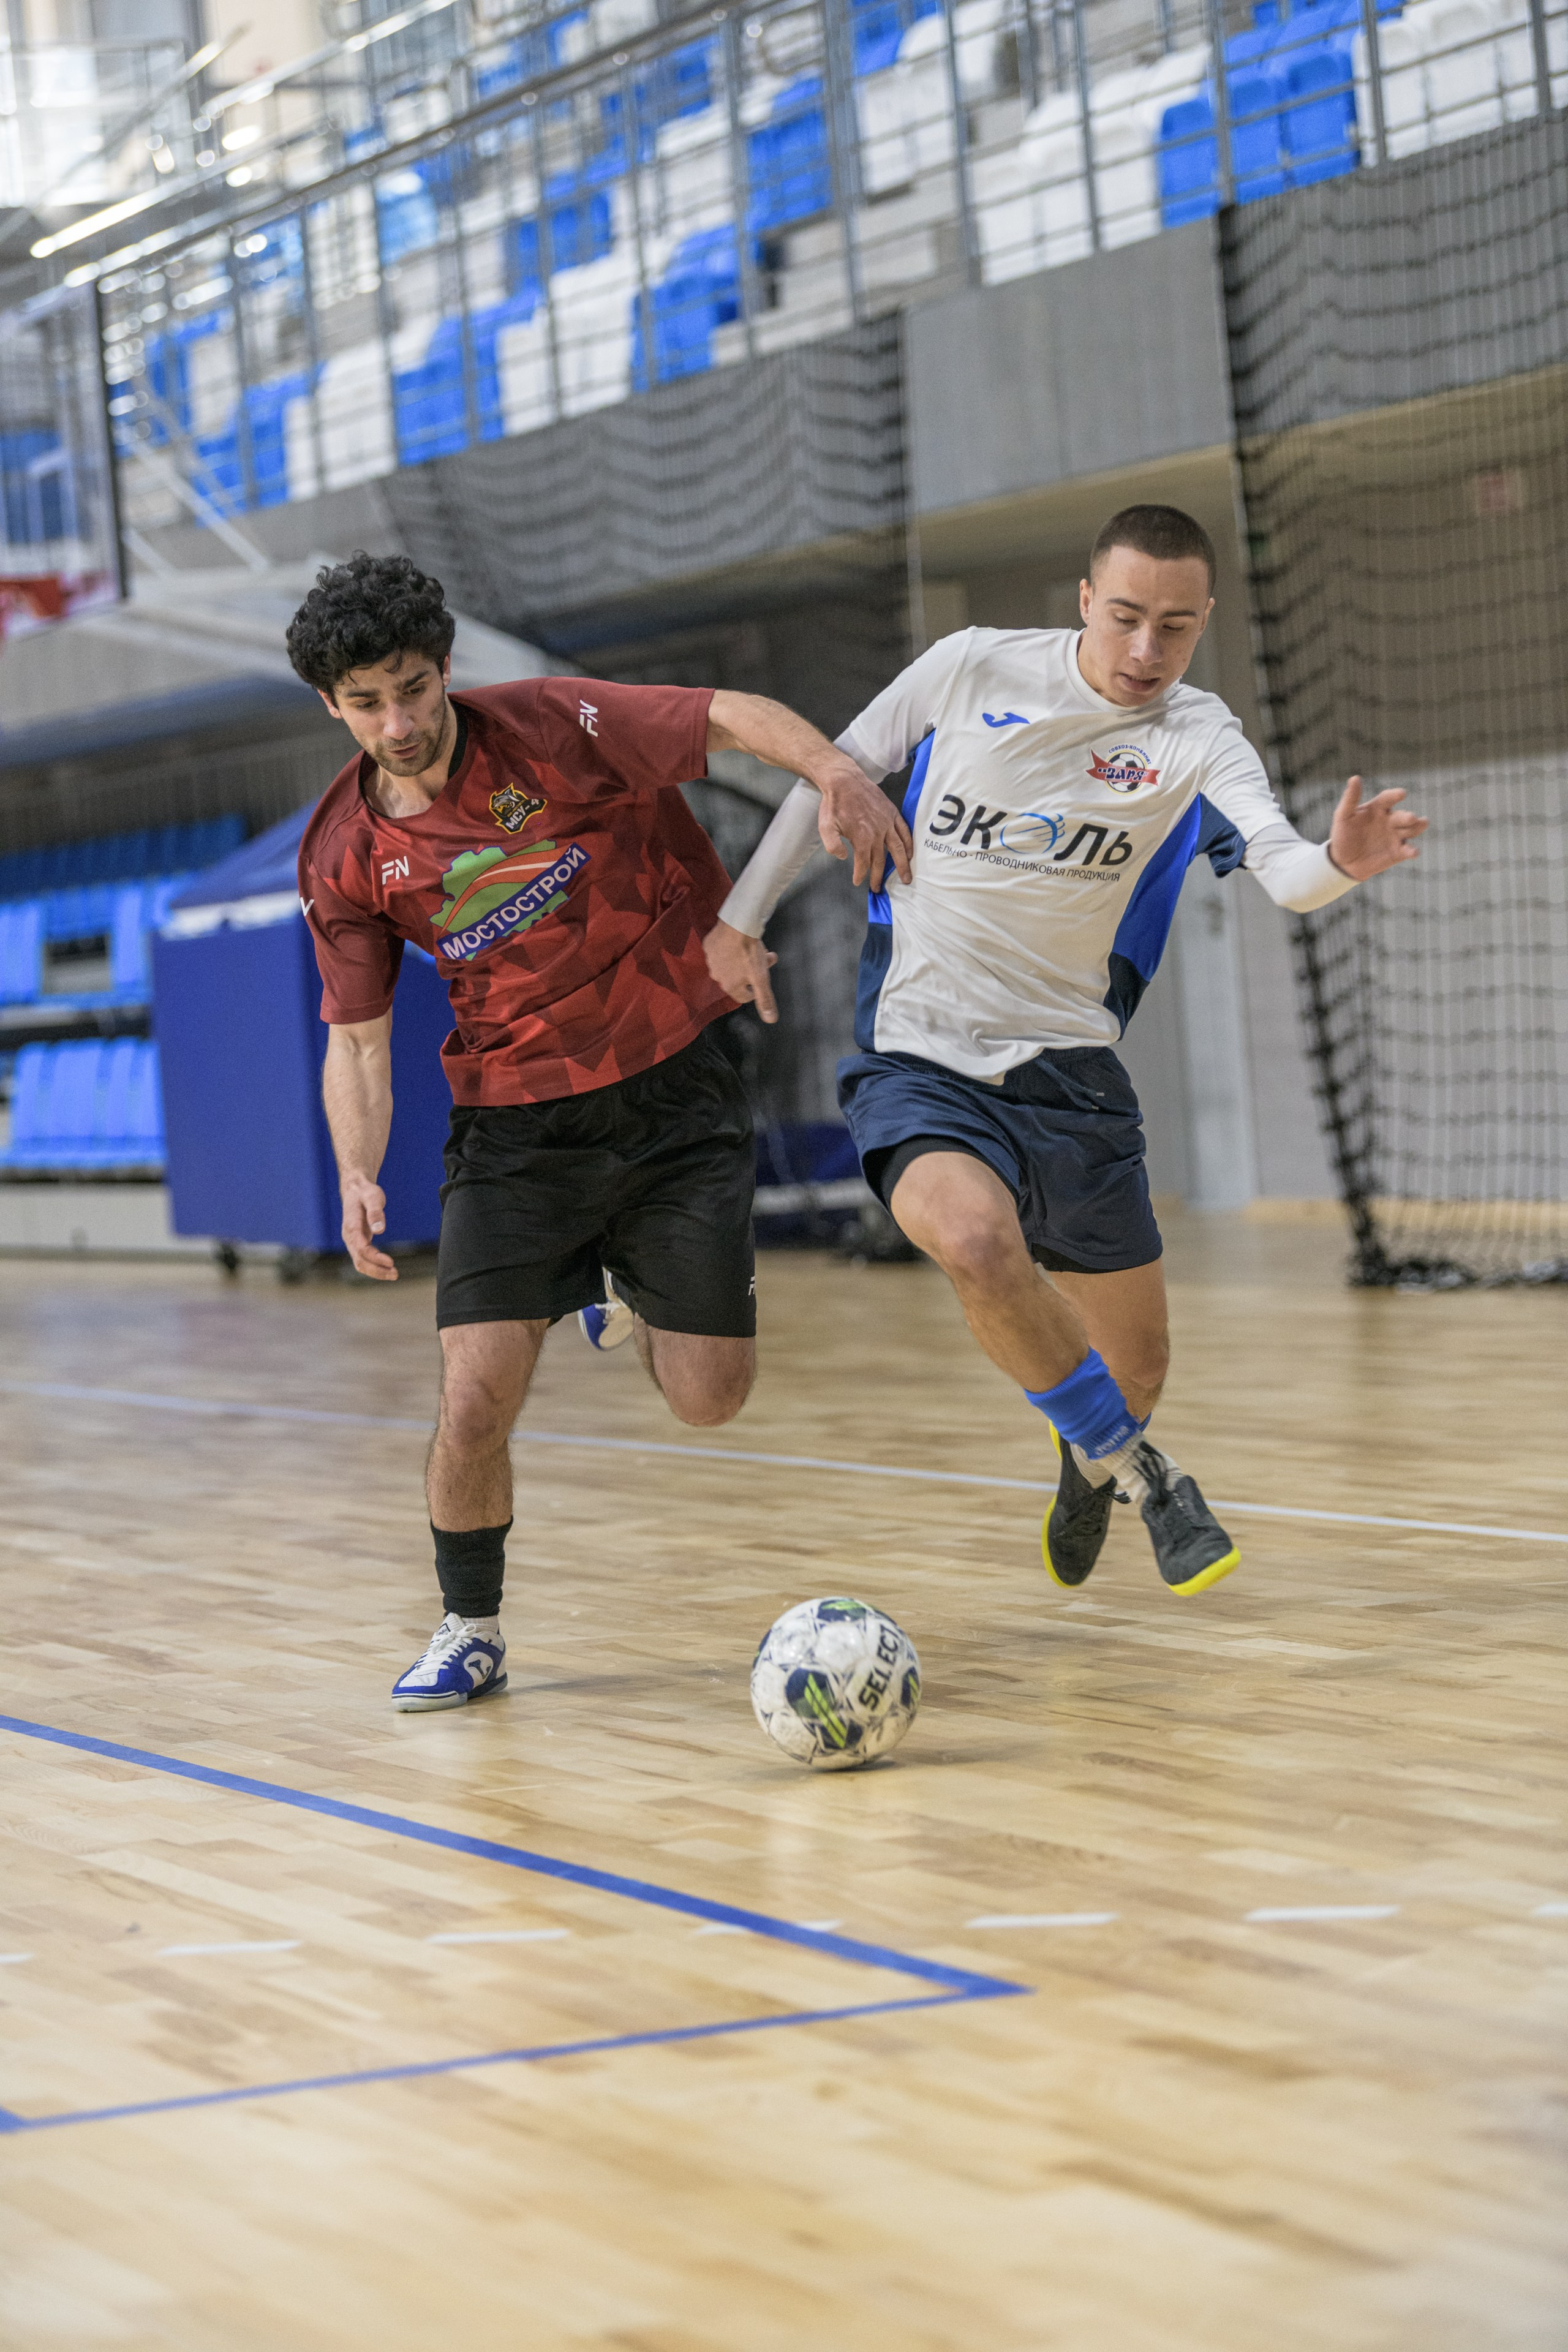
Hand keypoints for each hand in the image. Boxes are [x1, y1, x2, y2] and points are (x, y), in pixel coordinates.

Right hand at [341, 1173, 397, 1279]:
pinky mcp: (358, 1242)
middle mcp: (349, 1237)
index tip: (390, 1262)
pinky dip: (374, 1266)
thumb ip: (375, 1213)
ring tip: (393, 1274)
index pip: (361, 1248)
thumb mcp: (372, 1197)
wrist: (355, 1190)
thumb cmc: (364, 1192)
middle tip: (395, 1274)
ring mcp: (352, 1241)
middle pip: (359, 1260)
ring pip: (360, 1263)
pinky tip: (386, 1267)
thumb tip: (379, 1229)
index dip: (375, 1258)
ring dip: (375, 1271)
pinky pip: (363, 1259)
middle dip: (376, 1270)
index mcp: (351, 1227)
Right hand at [703, 918, 778, 1024]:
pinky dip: (730, 948)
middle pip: (738, 978)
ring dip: (742, 959)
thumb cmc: (750, 952)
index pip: (745, 995)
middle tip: (766, 959)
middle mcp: (717, 976)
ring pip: (730, 964)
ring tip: (754, 947)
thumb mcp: (761, 978)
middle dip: (753, 971)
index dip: (756, 988)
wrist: (737, 925)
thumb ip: (765, 999)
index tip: (763, 977)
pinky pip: (721, 951)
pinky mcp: (709, 946)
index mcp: (730, 986)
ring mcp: (711, 960)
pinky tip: (738, 941)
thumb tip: (770, 1020)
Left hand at [816, 758, 913, 891]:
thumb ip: (833, 845)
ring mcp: (887, 823)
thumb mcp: (825, 826)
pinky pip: (905, 831)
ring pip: (898, 848)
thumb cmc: (834, 804)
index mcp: (861, 837)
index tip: (858, 881)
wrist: (844, 780)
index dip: (861, 874)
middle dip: (879, 876)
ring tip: (906, 878)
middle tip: (878, 888)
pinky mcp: (892, 813)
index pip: (864, 862)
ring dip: (902, 865)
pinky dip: (909, 843)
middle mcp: (877, 832)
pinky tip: (910, 853)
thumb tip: (844, 857)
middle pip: (881, 860)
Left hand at [1328, 776, 1426, 880]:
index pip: (1388, 799)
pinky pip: (1407, 851)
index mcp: (1378, 808)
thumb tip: (1354, 778)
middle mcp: (1390, 820)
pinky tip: (1413, 852)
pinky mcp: (1397, 852)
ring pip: (1412, 829)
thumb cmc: (1343, 835)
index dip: (1395, 795)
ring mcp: (1395, 836)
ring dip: (1417, 827)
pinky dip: (1412, 851)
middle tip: (1410, 817)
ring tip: (1421, 824)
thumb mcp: (1343, 817)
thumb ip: (1350, 799)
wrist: (1343, 862)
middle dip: (1408, 816)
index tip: (1402, 794)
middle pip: (1403, 816)